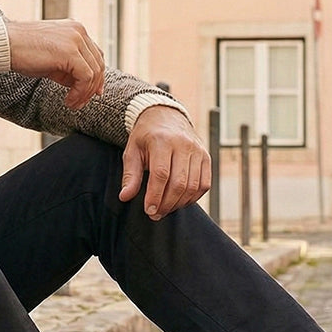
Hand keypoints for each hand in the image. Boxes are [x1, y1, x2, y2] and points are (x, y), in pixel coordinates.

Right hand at [6, 19, 104, 108]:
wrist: (3, 44)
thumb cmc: (22, 51)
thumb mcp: (52, 57)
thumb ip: (70, 66)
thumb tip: (84, 85)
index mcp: (75, 29)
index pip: (95, 54)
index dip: (97, 76)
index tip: (92, 93)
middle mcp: (79, 31)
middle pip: (98, 64)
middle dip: (92, 88)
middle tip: (81, 103)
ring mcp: (76, 39)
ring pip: (94, 73)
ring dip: (85, 93)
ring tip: (72, 104)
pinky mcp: (70, 52)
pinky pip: (86, 77)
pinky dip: (80, 93)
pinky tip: (68, 100)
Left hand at [119, 105, 210, 220]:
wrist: (166, 117)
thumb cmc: (146, 137)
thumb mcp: (132, 151)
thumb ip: (130, 175)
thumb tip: (125, 197)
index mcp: (162, 140)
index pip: (161, 174)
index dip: (155, 196)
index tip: (149, 210)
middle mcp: (183, 144)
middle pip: (179, 182)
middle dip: (167, 204)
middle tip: (155, 214)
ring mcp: (198, 150)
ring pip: (193, 186)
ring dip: (179, 203)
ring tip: (165, 209)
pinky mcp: (206, 157)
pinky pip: (204, 184)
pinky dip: (193, 197)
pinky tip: (179, 201)